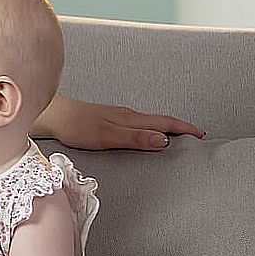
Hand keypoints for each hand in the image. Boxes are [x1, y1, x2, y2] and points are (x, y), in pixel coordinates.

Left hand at [40, 97, 203, 151]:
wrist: (53, 116)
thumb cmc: (76, 126)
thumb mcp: (109, 136)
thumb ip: (136, 138)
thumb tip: (164, 140)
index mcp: (131, 118)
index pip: (165, 123)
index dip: (184, 129)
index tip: (201, 135)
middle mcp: (126, 115)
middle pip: (160, 120)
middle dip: (180, 127)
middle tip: (196, 136)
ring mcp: (117, 116)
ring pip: (147, 121)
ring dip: (165, 128)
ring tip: (177, 137)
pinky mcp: (107, 120)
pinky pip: (135, 124)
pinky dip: (148, 129)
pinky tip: (145, 134)